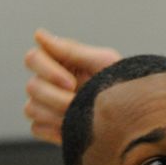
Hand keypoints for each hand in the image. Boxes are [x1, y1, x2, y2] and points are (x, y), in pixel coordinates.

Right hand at [23, 29, 120, 143]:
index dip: (47, 71)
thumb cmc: (120, 81)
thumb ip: (71, 50)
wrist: (134, 114)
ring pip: (32, 108)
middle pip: (32, 87)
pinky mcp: (47, 126)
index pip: (32, 58)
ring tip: (81, 117)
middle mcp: (46, 82)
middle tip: (79, 103)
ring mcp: (44, 105)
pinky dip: (54, 130)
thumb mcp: (102, 62)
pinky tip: (73, 128)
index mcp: (58, 62)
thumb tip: (39, 34)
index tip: (71, 83)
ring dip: (57, 115)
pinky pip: (37, 128)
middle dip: (57, 98)